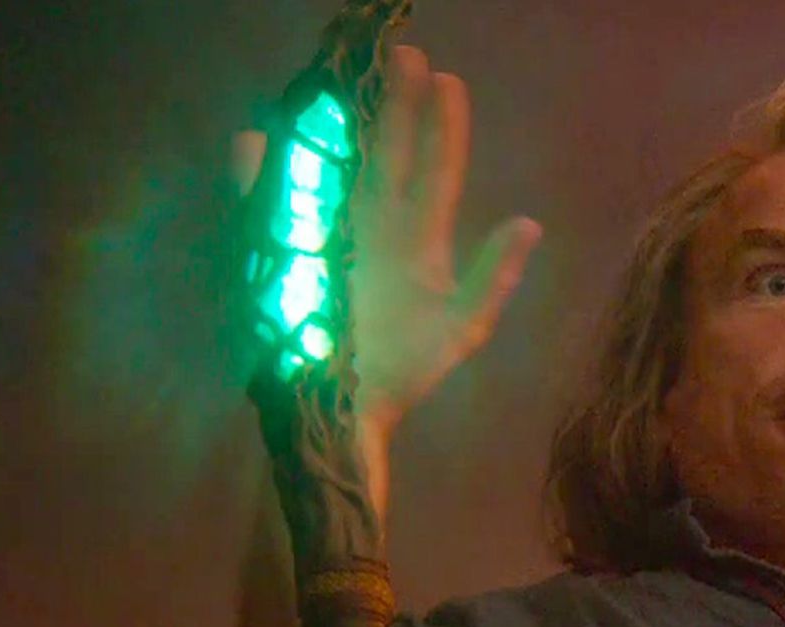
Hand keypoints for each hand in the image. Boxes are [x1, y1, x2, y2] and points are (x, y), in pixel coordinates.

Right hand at [233, 43, 542, 438]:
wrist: (348, 415)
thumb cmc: (404, 375)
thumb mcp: (460, 329)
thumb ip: (493, 278)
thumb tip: (528, 222)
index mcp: (418, 243)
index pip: (434, 171)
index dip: (442, 126)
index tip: (448, 79)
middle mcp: (374, 229)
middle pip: (387, 155)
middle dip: (396, 106)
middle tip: (405, 53)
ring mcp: (328, 237)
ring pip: (332, 167)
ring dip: (331, 127)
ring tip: (335, 84)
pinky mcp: (284, 258)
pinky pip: (265, 211)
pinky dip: (256, 180)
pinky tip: (255, 146)